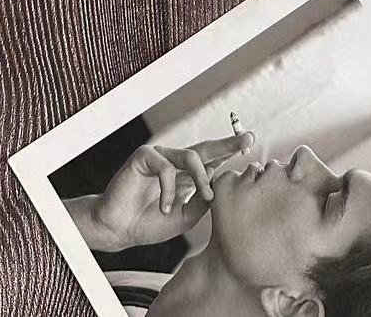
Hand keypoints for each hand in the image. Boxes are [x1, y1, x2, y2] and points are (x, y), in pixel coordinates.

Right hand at [67, 131, 254, 250]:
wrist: (119, 230)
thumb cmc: (150, 224)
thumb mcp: (186, 216)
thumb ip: (203, 200)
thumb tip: (221, 186)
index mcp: (186, 173)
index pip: (212, 159)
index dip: (229, 152)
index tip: (250, 145)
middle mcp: (175, 160)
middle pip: (206, 148)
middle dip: (228, 144)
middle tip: (248, 140)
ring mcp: (161, 156)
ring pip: (191, 157)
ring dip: (203, 177)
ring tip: (207, 195)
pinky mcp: (145, 156)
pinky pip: (166, 168)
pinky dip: (169, 190)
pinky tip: (164, 208)